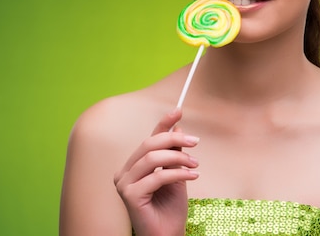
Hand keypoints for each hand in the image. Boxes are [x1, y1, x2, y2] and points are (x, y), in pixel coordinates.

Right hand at [114, 108, 199, 235]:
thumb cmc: (170, 209)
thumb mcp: (175, 175)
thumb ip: (173, 154)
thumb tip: (177, 128)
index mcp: (133, 166)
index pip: (148, 140)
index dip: (163, 124)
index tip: (178, 110)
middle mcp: (124, 173)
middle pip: (149, 145)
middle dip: (174, 139)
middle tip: (195, 142)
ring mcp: (124, 184)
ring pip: (152, 158)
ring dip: (178, 158)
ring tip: (195, 165)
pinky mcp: (129, 195)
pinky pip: (157, 176)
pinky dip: (178, 174)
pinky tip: (193, 177)